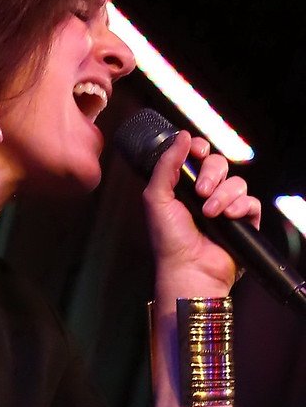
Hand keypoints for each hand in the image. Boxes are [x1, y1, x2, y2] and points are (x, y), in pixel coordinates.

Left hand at [143, 130, 260, 295]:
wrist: (188, 269)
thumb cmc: (168, 240)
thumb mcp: (156, 198)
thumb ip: (166, 165)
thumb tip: (182, 136)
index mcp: (184, 187)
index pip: (198, 156)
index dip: (199, 150)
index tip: (196, 151)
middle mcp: (205, 195)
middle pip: (220, 164)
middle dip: (211, 174)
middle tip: (200, 192)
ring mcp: (225, 208)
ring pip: (236, 182)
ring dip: (223, 196)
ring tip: (210, 213)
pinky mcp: (243, 222)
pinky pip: (250, 202)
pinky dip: (240, 207)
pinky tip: (228, 218)